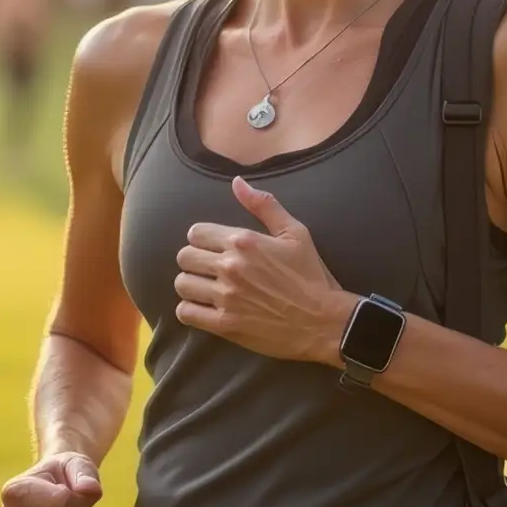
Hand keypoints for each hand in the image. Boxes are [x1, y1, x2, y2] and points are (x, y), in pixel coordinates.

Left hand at [176, 177, 356, 365]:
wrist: (324, 322)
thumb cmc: (311, 276)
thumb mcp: (295, 233)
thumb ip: (264, 205)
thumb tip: (236, 182)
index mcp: (244, 241)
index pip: (195, 233)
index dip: (201, 239)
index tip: (212, 248)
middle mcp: (230, 267)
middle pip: (184, 257)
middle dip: (193, 260)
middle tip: (208, 269)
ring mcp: (226, 297)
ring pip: (182, 284)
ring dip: (190, 284)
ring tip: (205, 288)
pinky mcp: (225, 324)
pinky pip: (186, 313)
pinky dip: (189, 310)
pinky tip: (203, 308)